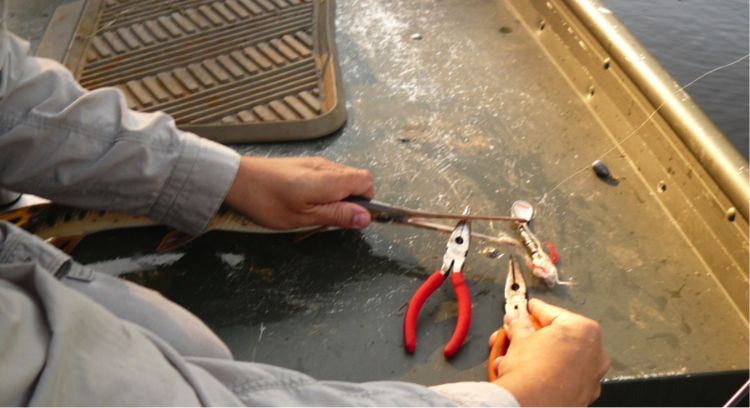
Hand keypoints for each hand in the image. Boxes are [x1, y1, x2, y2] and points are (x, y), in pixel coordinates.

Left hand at [225, 156, 374, 228]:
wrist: (236, 180)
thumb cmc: (269, 201)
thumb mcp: (305, 217)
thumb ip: (337, 215)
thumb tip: (366, 218)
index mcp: (331, 179)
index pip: (367, 182)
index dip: (366, 201)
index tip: (351, 217)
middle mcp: (327, 166)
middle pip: (355, 180)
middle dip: (350, 201)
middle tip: (327, 218)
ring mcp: (314, 163)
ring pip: (340, 179)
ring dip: (336, 197)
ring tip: (312, 212)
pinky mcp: (303, 164)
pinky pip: (325, 177)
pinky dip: (323, 190)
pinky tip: (303, 201)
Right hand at [489, 299, 609, 405]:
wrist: (529, 405)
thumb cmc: (531, 373)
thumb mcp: (519, 338)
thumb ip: (520, 325)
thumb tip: (517, 321)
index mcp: (584, 331)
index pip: (553, 312)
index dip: (536, 309)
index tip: (528, 308)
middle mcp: (595, 353)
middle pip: (560, 336)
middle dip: (536, 334)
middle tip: (519, 331)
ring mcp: (591, 377)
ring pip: (562, 358)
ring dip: (539, 354)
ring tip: (516, 355)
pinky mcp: (583, 395)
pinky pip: (564, 377)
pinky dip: (548, 373)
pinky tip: (528, 373)